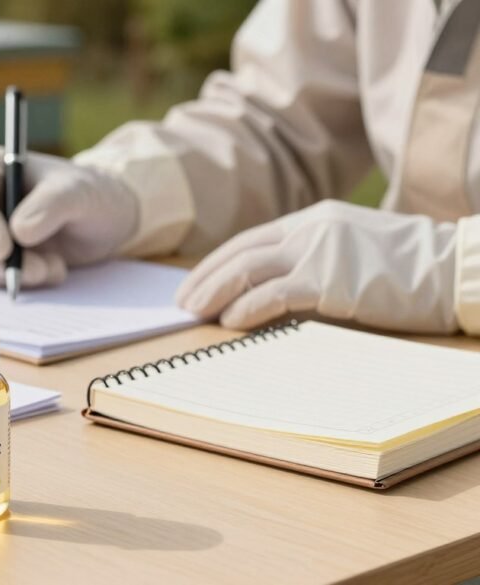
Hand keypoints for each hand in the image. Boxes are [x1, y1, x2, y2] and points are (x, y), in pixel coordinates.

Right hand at [0, 146, 139, 286]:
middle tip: (39, 271)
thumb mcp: (80, 193)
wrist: (105, 220)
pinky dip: (20, 281)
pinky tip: (52, 269)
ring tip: (55, 267)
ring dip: (12, 273)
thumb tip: (18, 233)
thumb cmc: (91, 195)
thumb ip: (51, 205)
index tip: (4, 249)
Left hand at [176, 200, 458, 332]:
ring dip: (215, 292)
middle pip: (239, 251)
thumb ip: (314, 258)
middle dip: (205, 277)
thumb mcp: (352, 250)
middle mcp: (310, 229)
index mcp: (313, 219)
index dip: (217, 262)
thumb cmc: (409, 268)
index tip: (196, 282)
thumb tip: (272, 289)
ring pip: (247, 269)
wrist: (455, 268)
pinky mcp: (329, 281)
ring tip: (196, 312)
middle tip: (183, 302)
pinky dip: (245, 308)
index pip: (250, 239)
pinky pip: (272, 295)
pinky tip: (229, 321)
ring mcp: (318, 251)